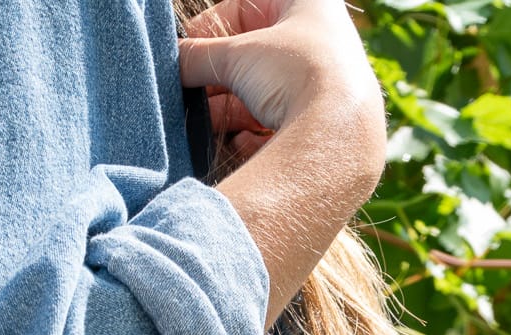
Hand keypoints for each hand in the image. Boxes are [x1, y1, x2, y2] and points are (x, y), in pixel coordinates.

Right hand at [179, 0, 384, 181]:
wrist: (338, 139)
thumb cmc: (296, 74)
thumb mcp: (237, 56)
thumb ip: (198, 56)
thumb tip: (172, 62)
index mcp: (308, 3)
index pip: (244, 6)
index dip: (209, 29)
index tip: (184, 54)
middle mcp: (318, 41)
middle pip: (251, 55)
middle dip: (218, 78)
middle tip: (189, 94)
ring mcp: (319, 85)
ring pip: (258, 94)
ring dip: (228, 109)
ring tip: (204, 124)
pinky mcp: (315, 127)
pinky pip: (273, 127)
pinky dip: (249, 135)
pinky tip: (238, 143)